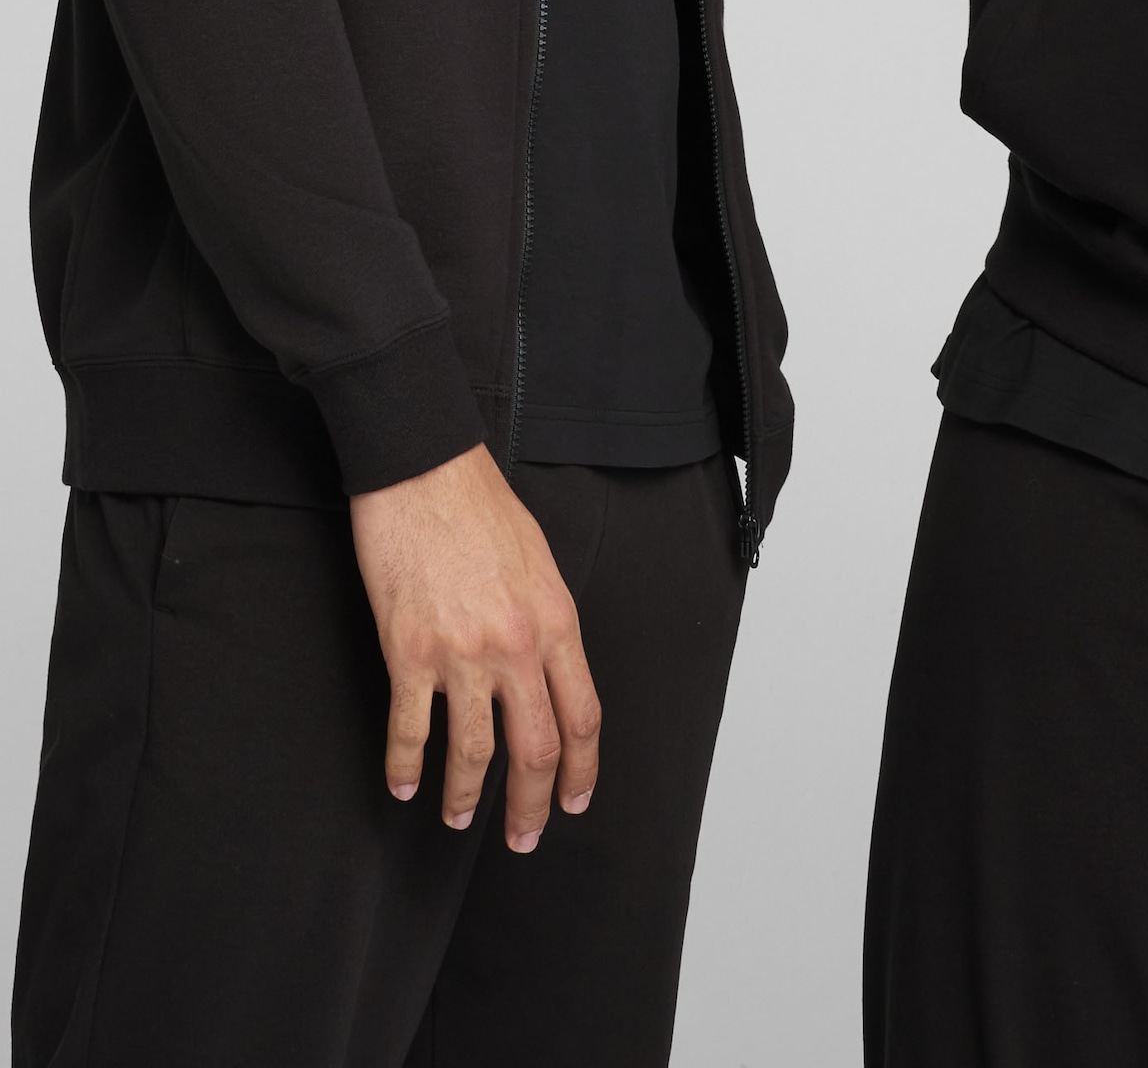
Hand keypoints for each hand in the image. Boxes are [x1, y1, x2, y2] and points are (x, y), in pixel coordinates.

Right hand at [350, 444, 599, 851]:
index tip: (576, 801)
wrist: (425, 471)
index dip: (582, 768)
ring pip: (475, 751)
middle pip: (537, 747)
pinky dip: (406, 765)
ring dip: (467, 796)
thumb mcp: (539, 562)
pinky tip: (402, 785)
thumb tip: (546, 671)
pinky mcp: (409, 651)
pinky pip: (412, 729)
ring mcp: (462, 652)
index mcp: (556, 620)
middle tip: (523, 838)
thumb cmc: (481, 508)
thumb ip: (545, 621)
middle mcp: (517, 644)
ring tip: (460, 819)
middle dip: (532, 804)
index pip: (583, 714)